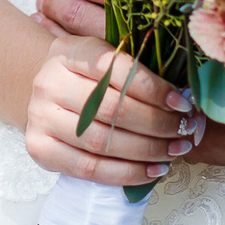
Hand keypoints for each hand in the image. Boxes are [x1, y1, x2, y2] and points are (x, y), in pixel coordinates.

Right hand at [24, 12, 199, 185]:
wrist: (48, 94)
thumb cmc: (88, 77)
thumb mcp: (105, 59)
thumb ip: (137, 72)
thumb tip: (184, 101)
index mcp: (68, 51)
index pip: (115, 68)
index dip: (153, 88)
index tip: (183, 103)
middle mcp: (49, 82)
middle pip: (111, 109)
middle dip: (156, 123)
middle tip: (184, 130)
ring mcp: (40, 116)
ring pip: (102, 141)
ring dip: (146, 150)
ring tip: (174, 151)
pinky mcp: (39, 148)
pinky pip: (88, 168)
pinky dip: (126, 173)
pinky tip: (152, 171)